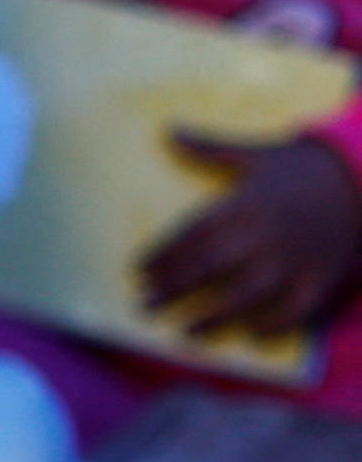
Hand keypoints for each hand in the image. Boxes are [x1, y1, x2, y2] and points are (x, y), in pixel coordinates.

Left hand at [146, 129, 361, 343]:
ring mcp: (294, 261)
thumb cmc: (305, 166)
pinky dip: (274, 325)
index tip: (138, 271)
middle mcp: (264, 236)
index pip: (190, 237)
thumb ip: (209, 147)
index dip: (161, 256)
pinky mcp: (323, 278)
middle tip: (144, 305)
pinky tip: (251, 333)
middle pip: (207, 269)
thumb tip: (168, 128)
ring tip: (183, 331)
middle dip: (171, 289)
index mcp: (244, 205)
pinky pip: (295, 311)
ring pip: (244, 297)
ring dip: (210, 317)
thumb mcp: (257, 152)